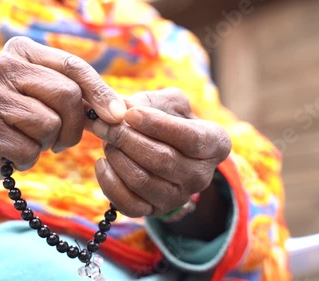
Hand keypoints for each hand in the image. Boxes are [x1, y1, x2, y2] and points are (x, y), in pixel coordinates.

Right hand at [0, 37, 126, 207]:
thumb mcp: (51, 97)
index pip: (72, 66)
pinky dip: (29, 158)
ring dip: (48, 142)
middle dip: (73, 125)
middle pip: (66, 94)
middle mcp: (0, 65)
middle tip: (61, 138)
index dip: (100, 92)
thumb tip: (119, 112)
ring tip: (31, 139)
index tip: (117, 115)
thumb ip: (81, 95)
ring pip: (49, 124)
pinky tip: (14, 151)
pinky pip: (30, 149)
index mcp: (21, 50)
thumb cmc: (26, 120)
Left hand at [90, 88, 231, 216]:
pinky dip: (109, 182)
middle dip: (128, 139)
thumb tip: (122, 108)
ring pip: (142, 181)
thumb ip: (149, 101)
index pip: (190, 138)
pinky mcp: (155, 211)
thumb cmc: (169, 120)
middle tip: (106, 124)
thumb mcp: (168, 102)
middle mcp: (202, 176)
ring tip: (106, 140)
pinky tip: (103, 163)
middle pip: (162, 160)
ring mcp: (179, 197)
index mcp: (215, 144)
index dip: (158, 125)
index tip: (131, 114)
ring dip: (117, 158)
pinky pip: (128, 204)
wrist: (166, 150)